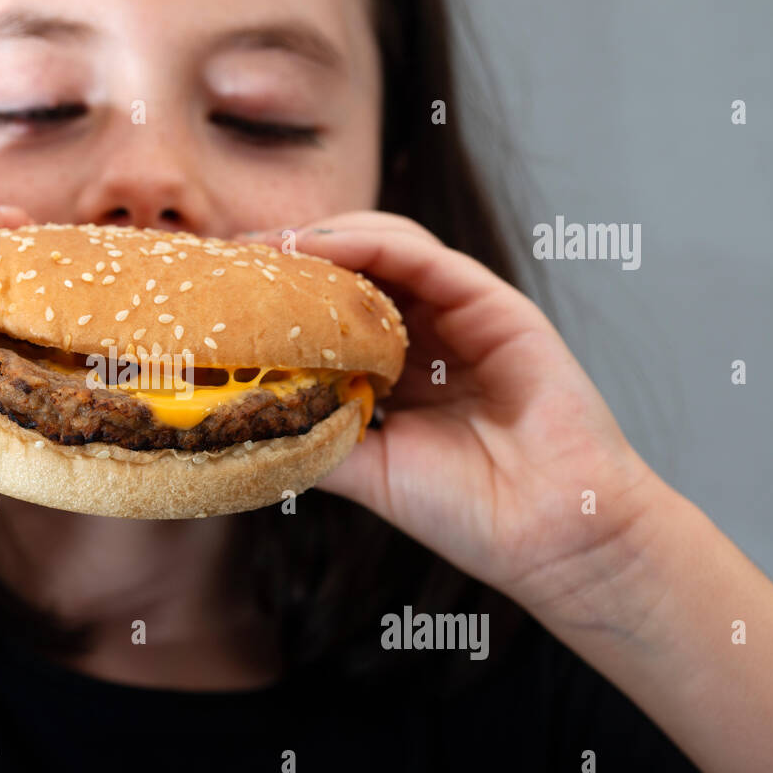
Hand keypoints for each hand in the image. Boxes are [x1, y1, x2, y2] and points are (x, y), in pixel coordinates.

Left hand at [237, 213, 664, 630]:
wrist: (548, 533)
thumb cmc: (464, 510)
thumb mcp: (366, 468)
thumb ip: (314, 436)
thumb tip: (241, 422)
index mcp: (399, 369)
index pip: (333, 312)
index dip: (282, 297)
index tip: (224, 293)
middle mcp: (429, 333)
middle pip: (354, 269)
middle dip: (292, 257)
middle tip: (232, 259)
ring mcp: (462, 314)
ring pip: (385, 249)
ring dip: (323, 239)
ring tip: (267, 247)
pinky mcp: (494, 303)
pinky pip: (424, 257)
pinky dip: (369, 244)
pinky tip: (319, 246)